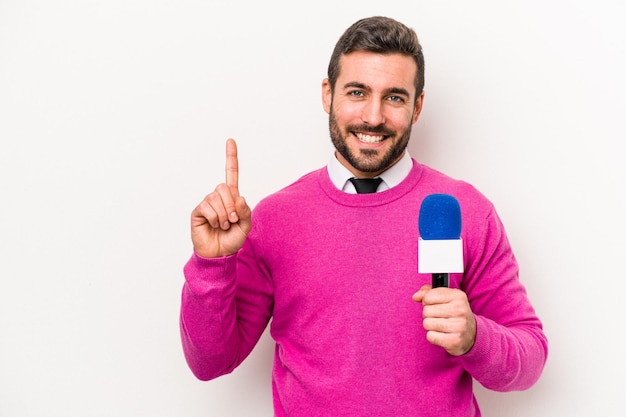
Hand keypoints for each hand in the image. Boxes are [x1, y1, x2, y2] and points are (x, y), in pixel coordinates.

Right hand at [190, 139, 251, 257]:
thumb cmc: (232, 240)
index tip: (230, 140)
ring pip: (216, 197)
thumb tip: (239, 198)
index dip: (231, 157)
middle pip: (224, 187)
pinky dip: (215, 217)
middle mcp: (218, 197)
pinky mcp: (198, 211)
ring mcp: (207, 203)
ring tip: (224, 225)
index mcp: (231, 197)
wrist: (219, 254)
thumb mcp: (246, 226)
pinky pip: (207, 206)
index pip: (231, 173)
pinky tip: (214, 224)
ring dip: (224, 214)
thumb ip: (246, 212)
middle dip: (231, 205)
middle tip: (233, 219)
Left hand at [412, 285, 476, 355]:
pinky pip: (430, 336)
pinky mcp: (454, 341)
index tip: (436, 306)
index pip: (428, 297)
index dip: (427, 302)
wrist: (472, 334)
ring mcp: (459, 326)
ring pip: (427, 323)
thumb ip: (428, 293)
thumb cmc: (454, 313)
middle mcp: (460, 310)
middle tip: (440, 317)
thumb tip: (415, 297)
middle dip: (429, 315)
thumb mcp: (445, 298)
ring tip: (441, 326)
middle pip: (426, 311)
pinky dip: (433, 336)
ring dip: (431, 326)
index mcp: (458, 296)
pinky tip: (442, 335)